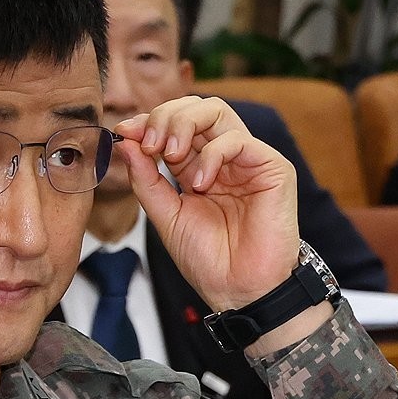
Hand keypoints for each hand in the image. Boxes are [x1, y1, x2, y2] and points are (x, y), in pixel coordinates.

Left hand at [114, 95, 299, 312]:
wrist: (238, 290)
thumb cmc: (206, 258)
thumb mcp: (164, 214)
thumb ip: (145, 179)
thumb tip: (126, 142)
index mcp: (197, 166)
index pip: (173, 124)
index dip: (148, 121)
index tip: (125, 132)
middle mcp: (223, 158)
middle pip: (195, 108)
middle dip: (164, 116)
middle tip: (148, 142)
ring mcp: (248, 160)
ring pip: (216, 112)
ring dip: (183, 125)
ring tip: (169, 155)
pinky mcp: (272, 168)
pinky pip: (237, 140)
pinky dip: (211, 155)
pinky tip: (200, 183)